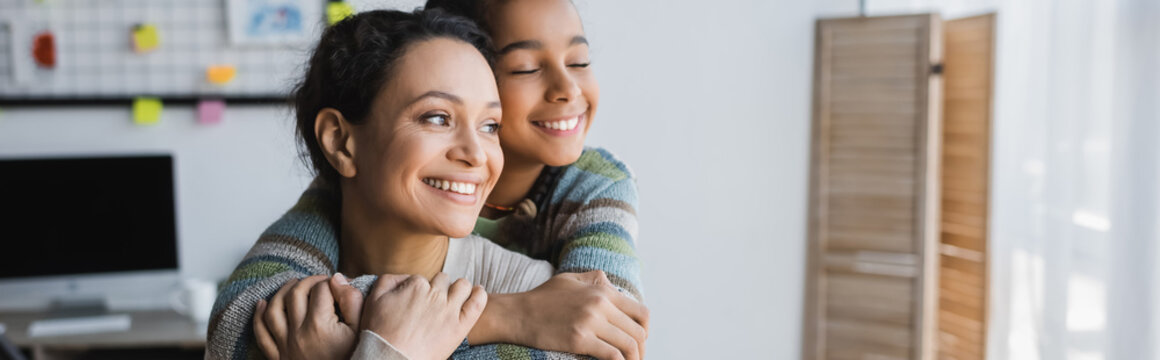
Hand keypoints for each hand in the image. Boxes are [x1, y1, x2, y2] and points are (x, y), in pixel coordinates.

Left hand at [253, 274, 363, 359]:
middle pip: (295, 294)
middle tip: (318, 282)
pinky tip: (262, 304)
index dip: (330, 281)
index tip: (337, 284)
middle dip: (307, 282)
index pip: (321, 289)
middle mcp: (298, 332)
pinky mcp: (278, 356)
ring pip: (274, 309)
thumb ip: (352, 302)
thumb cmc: (352, 358)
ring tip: (293, 284)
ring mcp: (285, 345)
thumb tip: (337, 278)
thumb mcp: (360, 332)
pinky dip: (258, 316)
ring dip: (281, 292)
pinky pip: (261, 333)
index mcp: (320, 324)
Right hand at [361, 272, 487, 359]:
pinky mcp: (460, 326)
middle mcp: (434, 294)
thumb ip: (388, 281)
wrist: (390, 359)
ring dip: (460, 288)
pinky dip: (479, 295)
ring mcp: (449, 310)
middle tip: (434, 303)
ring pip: (463, 286)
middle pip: (443, 280)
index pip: (423, 279)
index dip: (419, 290)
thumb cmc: (378, 333)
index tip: (416, 302)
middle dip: (439, 288)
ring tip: (457, 297)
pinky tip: (478, 293)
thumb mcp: (374, 300)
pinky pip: (477, 302)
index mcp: (415, 285)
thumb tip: (405, 277)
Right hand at [478, 271, 648, 359]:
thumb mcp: (571, 279)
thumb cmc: (542, 298)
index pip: (641, 313)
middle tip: (635, 359)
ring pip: (629, 346)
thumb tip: (612, 285)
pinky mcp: (579, 340)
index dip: (645, 331)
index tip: (640, 341)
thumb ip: (595, 279)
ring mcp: (590, 322)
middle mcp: (600, 304)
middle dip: (641, 350)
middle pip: (638, 332)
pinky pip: (612, 356)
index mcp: (602, 290)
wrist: (517, 313)